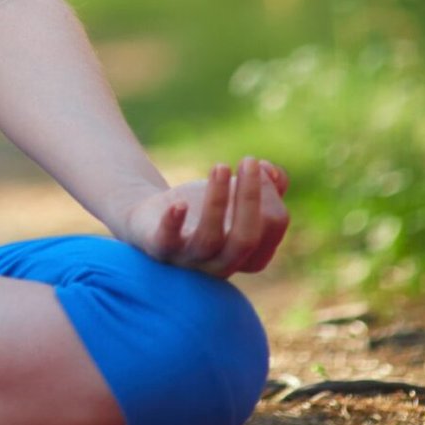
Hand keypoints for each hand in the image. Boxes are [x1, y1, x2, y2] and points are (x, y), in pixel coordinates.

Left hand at [115, 154, 289, 275]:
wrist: (151, 220)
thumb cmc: (202, 210)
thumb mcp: (234, 195)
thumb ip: (265, 186)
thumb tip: (273, 172)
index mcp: (248, 254)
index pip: (272, 229)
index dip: (271, 195)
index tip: (260, 166)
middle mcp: (222, 264)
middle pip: (246, 239)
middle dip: (251, 197)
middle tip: (249, 160)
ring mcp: (189, 259)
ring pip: (209, 239)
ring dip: (217, 200)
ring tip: (220, 166)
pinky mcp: (158, 248)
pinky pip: (166, 242)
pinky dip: (174, 223)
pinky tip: (180, 203)